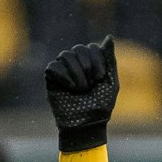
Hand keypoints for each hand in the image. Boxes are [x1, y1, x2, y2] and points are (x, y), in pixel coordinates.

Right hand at [44, 36, 118, 152]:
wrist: (87, 124)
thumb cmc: (100, 106)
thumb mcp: (111, 82)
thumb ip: (109, 60)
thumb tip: (109, 37)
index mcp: (90, 62)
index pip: (92, 48)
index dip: (97, 61)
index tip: (100, 78)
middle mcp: (76, 62)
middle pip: (78, 49)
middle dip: (87, 67)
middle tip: (90, 85)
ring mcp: (62, 69)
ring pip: (65, 55)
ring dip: (77, 74)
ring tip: (81, 89)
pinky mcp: (51, 77)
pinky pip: (54, 66)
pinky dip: (65, 77)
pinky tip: (71, 88)